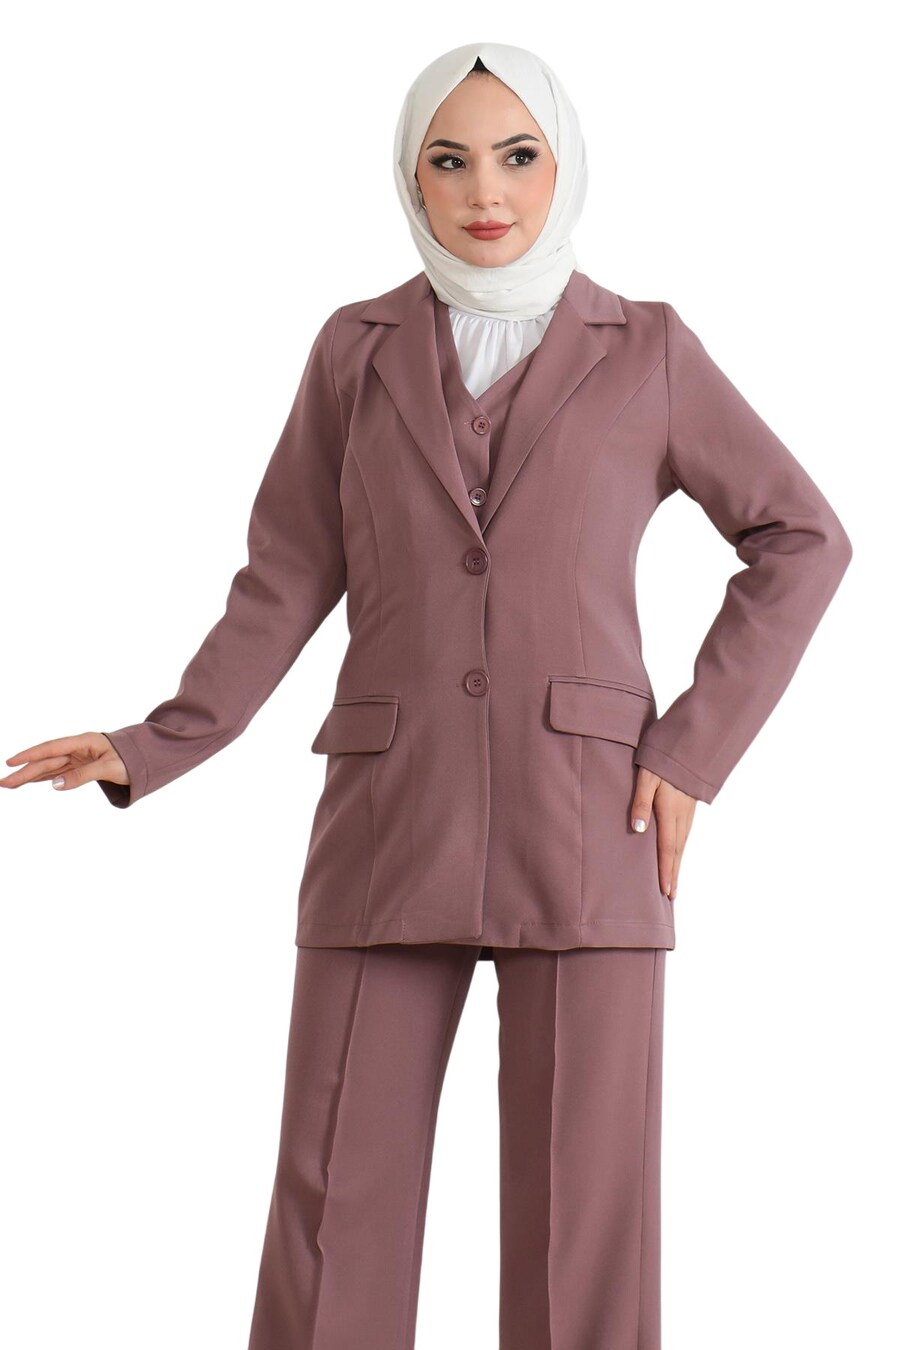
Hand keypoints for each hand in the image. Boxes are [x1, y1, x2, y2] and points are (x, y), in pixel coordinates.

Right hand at [1, 733, 128, 792]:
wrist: (146, 756)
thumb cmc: (131, 759)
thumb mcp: (109, 768)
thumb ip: (82, 775)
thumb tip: (55, 785)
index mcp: (84, 742)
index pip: (51, 748)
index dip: (31, 755)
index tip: (11, 762)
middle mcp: (77, 748)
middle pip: (46, 760)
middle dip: (24, 771)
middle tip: (3, 782)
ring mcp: (78, 757)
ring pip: (49, 767)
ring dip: (29, 775)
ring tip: (9, 784)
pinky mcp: (80, 766)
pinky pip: (58, 771)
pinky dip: (43, 777)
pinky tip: (29, 781)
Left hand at [630, 767, 696, 900]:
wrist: (688, 746)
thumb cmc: (662, 760)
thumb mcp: (646, 777)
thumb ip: (640, 802)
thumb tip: (638, 829)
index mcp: (670, 812)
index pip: (667, 848)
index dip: (666, 871)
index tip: (666, 892)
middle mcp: (682, 816)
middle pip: (677, 851)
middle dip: (673, 874)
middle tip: (671, 896)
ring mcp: (688, 812)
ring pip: (682, 843)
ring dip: (677, 863)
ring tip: (674, 881)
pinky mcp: (689, 807)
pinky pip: (684, 834)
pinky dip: (680, 849)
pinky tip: (677, 853)